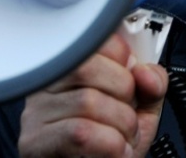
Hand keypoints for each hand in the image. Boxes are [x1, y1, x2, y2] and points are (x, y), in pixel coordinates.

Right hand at [18, 33, 168, 156]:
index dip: (123, 57)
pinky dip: (111, 144)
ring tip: (124, 139)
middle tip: (130, 116)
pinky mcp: (35, 142)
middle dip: (123, 93)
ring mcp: (36, 113)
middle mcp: (48, 84)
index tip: (132, 81)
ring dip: (121, 125)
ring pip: (87, 101)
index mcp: (72, 66)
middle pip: (87, 67)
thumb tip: (146, 73)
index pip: (93, 38)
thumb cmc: (114, 145)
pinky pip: (80, 132)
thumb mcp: (142, 108)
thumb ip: (151, 83)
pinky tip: (116, 152)